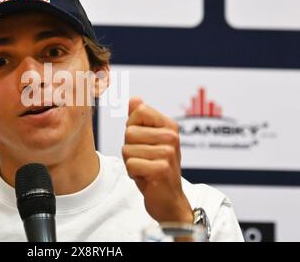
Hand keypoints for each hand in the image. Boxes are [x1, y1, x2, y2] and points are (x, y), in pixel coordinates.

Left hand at [123, 97, 192, 222]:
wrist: (168, 200)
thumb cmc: (156, 168)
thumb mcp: (147, 141)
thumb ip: (140, 119)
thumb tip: (134, 99)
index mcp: (169, 125)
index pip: (138, 112)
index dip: (133, 129)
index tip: (143, 142)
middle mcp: (172, 136)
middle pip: (129, 132)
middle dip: (130, 149)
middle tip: (145, 159)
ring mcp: (168, 153)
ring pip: (127, 150)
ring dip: (132, 163)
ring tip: (146, 169)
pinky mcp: (162, 169)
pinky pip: (131, 164)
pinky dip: (133, 174)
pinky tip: (146, 178)